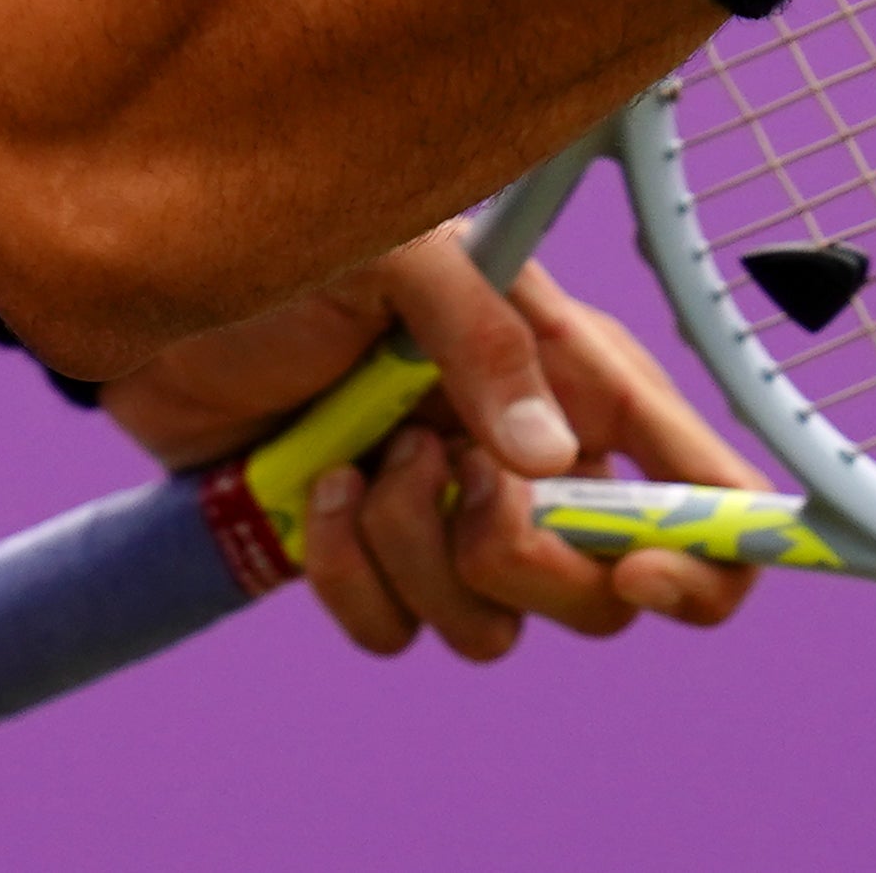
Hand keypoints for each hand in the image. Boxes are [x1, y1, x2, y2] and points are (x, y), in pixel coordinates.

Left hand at [102, 232, 767, 660]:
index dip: (711, 550)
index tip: (649, 571)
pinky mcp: (367, 561)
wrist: (164, 295)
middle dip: (533, 560)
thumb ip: (481, 336)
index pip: (697, 482)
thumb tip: (546, 465)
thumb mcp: (400, 251)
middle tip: (466, 483)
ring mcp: (445, 519)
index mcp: (570, 375)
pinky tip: (314, 487)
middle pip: (605, 595)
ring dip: (423, 557)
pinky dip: (351, 577)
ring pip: (495, 628)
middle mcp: (525, 459)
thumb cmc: (292, 242)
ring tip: (370, 461)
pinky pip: (396, 634)